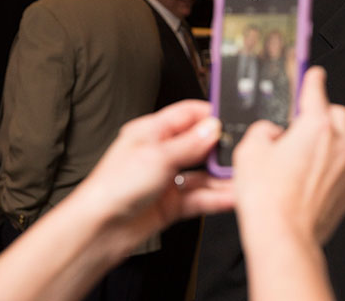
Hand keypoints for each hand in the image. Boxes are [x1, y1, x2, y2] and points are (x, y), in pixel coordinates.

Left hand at [75, 100, 233, 245]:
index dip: (211, 114)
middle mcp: (161, 153)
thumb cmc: (113, 187)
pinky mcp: (173, 203)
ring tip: (243, 176)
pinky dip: (217, 197)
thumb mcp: (157, 156)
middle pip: (200, 144)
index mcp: (151, 132)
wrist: (100, 230)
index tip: (234, 118)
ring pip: (204, 174)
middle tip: (244, 150)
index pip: (188, 114)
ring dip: (223, 176)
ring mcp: (168, 179)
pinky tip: (232, 196)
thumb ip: (190, 143)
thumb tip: (214, 126)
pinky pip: (201, 197)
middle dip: (222, 148)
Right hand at [234, 66, 344, 243]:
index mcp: (316, 126)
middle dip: (321, 114)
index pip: (317, 89)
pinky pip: (343, 168)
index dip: (311, 78)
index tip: (312, 74)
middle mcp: (339, 144)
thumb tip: (270, 132)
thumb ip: (262, 130)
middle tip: (300, 125)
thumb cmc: (269, 200)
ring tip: (300, 159)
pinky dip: (330, 168)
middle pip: (337, 114)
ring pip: (343, 142)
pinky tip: (307, 180)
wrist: (284, 238)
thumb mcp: (249, 152)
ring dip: (326, 143)